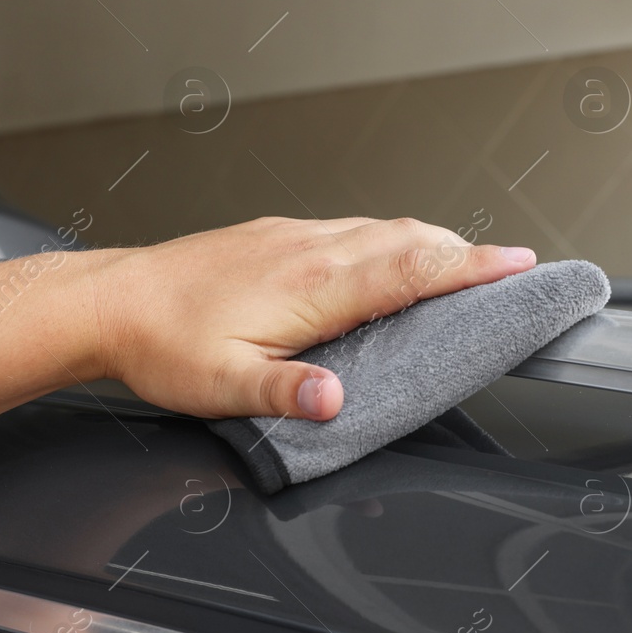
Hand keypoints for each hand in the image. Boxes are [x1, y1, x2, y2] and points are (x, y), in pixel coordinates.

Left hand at [86, 216, 535, 420]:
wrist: (111, 301)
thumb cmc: (162, 343)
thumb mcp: (221, 386)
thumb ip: (283, 394)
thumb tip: (336, 404)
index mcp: (312, 285)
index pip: (410, 269)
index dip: (471, 267)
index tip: (520, 264)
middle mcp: (310, 249)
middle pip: (409, 238)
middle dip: (467, 251)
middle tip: (513, 266)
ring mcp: (294, 236)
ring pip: (382, 228)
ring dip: (432, 242)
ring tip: (465, 261)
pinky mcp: (277, 235)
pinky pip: (353, 228)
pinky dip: (392, 239)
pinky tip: (388, 256)